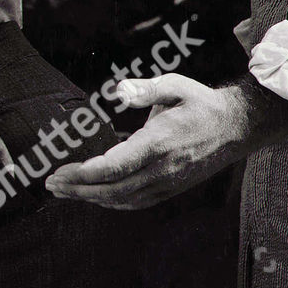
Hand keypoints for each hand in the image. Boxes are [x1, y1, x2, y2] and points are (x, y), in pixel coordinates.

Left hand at [45, 74, 259, 209]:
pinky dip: (111, 202)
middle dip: (78, 189)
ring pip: (123, 199)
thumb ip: (146, 89)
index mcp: (159, 143)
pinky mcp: (171, 188)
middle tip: (50, 183)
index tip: (61, 171)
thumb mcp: (176, 85)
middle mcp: (162, 169)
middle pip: (113, 189)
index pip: (116, 166)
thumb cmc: (200, 103)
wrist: (237, 127)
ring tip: (63, 191)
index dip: (86, 174)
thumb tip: (119, 90)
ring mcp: (168, 183)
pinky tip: (94, 195)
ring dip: (90, 197)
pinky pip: (136, 201)